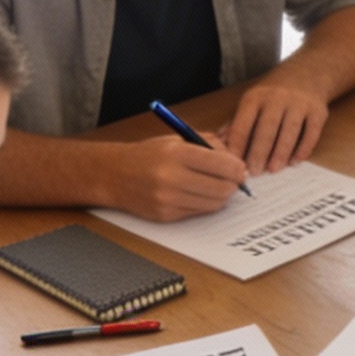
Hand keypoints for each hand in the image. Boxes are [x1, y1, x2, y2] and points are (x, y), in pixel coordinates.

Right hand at [112, 137, 248, 221]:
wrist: (113, 175)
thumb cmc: (149, 154)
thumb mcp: (177, 139)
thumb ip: (209, 145)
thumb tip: (237, 160)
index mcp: (176, 153)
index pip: (222, 164)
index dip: (237, 168)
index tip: (240, 168)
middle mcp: (171, 177)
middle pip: (222, 188)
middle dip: (234, 184)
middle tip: (234, 180)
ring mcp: (168, 199)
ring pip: (214, 203)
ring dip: (222, 196)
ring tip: (218, 186)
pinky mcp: (166, 216)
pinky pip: (199, 212)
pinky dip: (206, 204)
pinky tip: (200, 194)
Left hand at [222, 77, 329, 172]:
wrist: (307, 73)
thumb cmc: (273, 93)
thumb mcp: (253, 101)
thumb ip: (237, 123)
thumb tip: (218, 145)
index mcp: (256, 97)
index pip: (243, 123)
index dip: (238, 144)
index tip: (233, 163)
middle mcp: (277, 98)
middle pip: (267, 129)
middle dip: (259, 152)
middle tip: (254, 172)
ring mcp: (299, 104)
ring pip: (289, 132)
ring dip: (280, 153)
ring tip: (273, 169)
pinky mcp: (317, 111)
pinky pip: (311, 133)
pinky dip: (303, 149)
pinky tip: (295, 161)